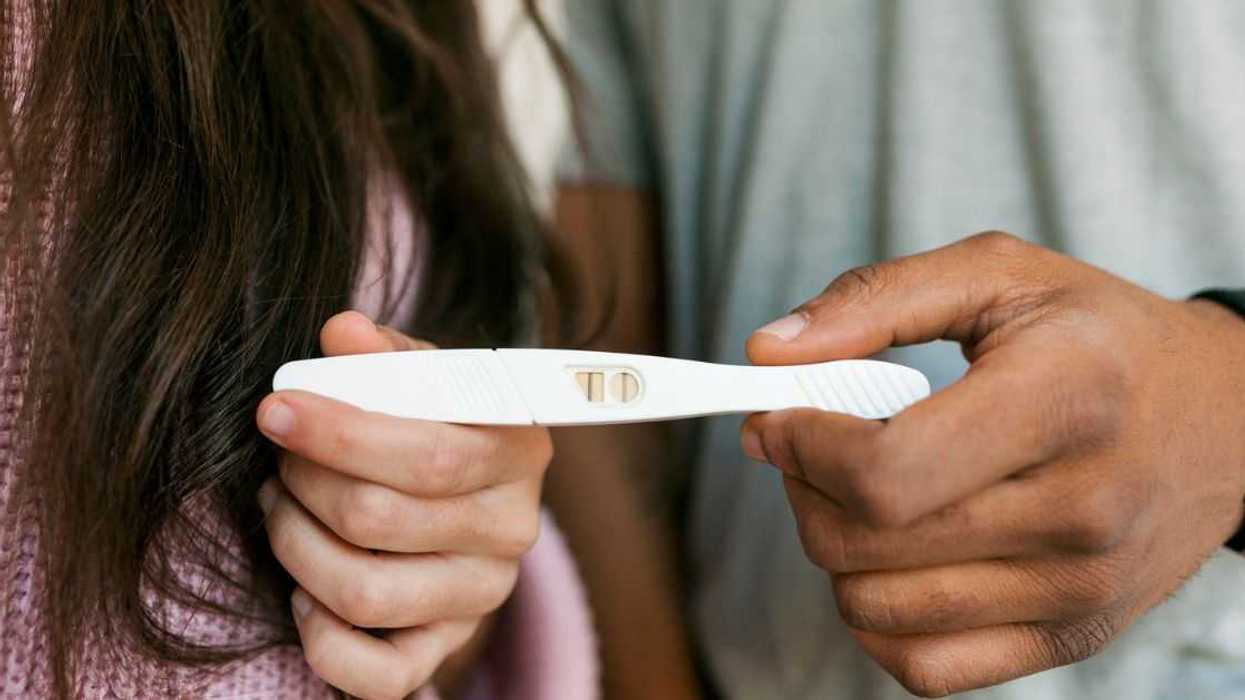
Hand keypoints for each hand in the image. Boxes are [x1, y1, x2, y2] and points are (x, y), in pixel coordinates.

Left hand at [256, 311, 552, 699]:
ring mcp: (483, 595)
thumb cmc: (430, 426)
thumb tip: (343, 332)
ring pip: (365, 594)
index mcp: (517, 450)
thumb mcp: (418, 379)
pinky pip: (376, 675)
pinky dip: (320, 637)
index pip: (429, 455)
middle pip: (382, 521)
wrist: (459, 501)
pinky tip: (304, 591)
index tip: (277, 410)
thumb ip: (382, 356)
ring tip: (280, 511)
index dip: (342, 435)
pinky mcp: (448, 647)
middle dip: (305, 485)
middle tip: (279, 462)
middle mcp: (513, 529)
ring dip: (296, 548)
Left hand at [740, 232, 1244, 696]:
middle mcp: (1081, 510)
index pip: (886, 471)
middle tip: (810, 446)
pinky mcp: (1071, 637)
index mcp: (1063, 400)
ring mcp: (1080, 588)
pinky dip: (876, 617)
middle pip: (865, 543)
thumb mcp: (999, 276)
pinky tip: (892, 556)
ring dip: (834, 549)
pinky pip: (922, 666)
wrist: (1231, 421)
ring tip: (862, 493)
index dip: (803, 446)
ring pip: (875, 608)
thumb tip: (767, 352)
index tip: (780, 416)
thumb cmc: (1102, 339)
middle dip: (802, 488)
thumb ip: (875, 299)